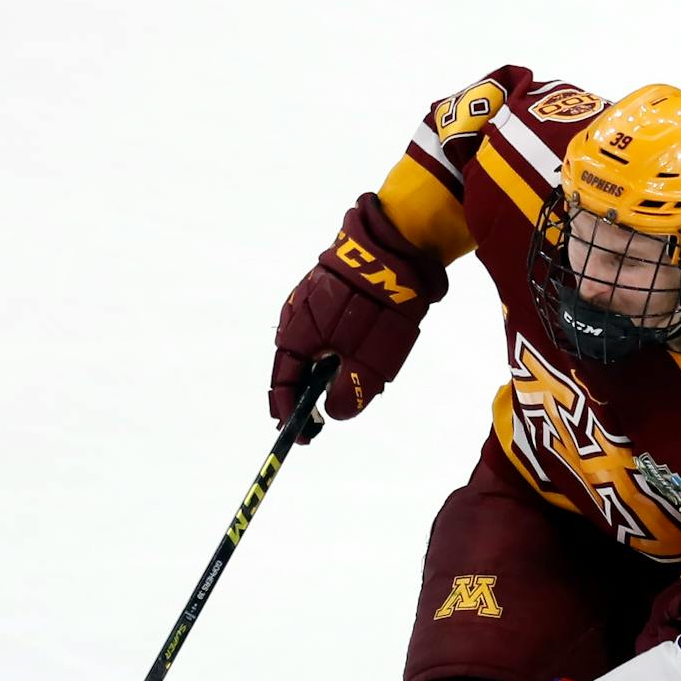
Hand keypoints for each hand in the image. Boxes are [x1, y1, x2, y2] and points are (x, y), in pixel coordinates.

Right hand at [270, 193, 446, 428]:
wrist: (397, 244)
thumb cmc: (377, 304)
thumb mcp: (368, 360)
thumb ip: (348, 392)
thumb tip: (333, 414)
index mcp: (295, 334)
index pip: (284, 384)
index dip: (291, 414)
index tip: (304, 437)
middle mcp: (296, 318)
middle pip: (297, 368)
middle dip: (309, 398)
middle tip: (325, 421)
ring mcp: (313, 302)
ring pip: (315, 350)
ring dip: (328, 375)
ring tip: (353, 390)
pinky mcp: (333, 292)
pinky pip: (329, 331)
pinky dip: (339, 352)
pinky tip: (363, 359)